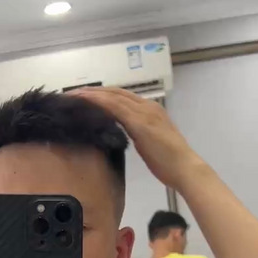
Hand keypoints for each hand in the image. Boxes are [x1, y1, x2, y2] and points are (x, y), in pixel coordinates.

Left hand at [76, 87, 202, 190]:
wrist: (184, 167)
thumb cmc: (168, 161)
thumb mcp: (148, 142)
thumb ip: (136, 133)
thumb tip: (120, 133)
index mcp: (150, 110)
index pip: (122, 97)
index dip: (103, 95)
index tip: (85, 97)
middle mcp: (147, 106)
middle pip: (115, 92)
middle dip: (93, 91)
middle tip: (72, 93)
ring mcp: (143, 112)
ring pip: (112, 96)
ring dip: (91, 94)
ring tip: (73, 95)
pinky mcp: (139, 122)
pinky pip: (115, 106)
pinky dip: (98, 102)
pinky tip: (84, 102)